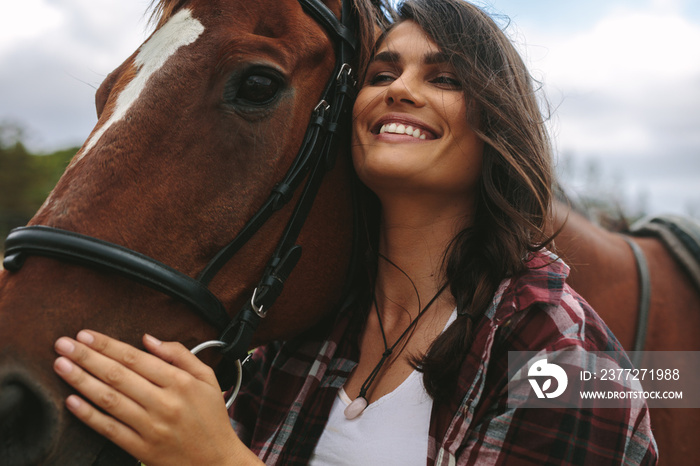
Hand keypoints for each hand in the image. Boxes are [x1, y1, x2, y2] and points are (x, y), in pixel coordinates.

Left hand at [53, 330, 261, 465]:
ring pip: (110, 400)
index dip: (108, 345)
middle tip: (63, 344)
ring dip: (81, 381)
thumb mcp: (207, 378)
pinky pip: (110, 429)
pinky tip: (71, 401)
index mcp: (180, 382)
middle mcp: (164, 403)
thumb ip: (181, 354)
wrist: (217, 461)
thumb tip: (148, 339)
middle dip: (87, 357)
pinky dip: (89, 415)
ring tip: (60, 366)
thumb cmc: (211, 417)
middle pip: (118, 375)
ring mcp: (151, 427)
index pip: (136, 358)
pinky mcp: (142, 449)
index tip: (86, 334)